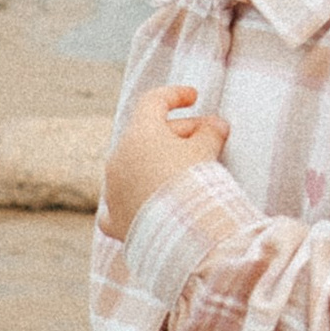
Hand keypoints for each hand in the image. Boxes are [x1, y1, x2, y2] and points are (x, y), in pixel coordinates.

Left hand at [101, 84, 229, 237]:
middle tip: (212, 139)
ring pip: (135, 168)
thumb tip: (216, 125)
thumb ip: (210, 132)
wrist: (182, 235)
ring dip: (159, 165)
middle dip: (181, 133)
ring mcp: (113, 191)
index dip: (176, 95)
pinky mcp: (116, 221)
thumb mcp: (206, 151)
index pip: (153, 102)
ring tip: (189, 174)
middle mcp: (118, 160)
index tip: (194, 97)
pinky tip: (148, 205)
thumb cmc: (194, 185)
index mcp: (138, 135)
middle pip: (147, 136)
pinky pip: (122, 204)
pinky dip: (137, 200)